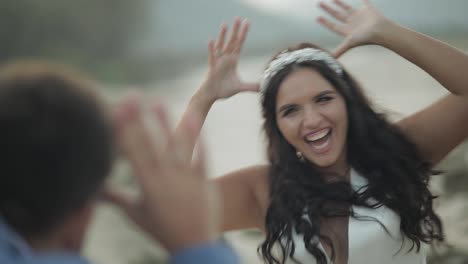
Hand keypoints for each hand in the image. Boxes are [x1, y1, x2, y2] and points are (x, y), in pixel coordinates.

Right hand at [105, 96, 218, 252]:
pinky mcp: (204, 179)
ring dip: (166, 122)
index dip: (123, 130)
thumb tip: (94, 190)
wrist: (194, 244)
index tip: (116, 111)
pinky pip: (202, 155)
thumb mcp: (136, 214)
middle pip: (150, 143)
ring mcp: (186, 177)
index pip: (132, 152)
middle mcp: (165, 177)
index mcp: (147, 185)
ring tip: (158, 100)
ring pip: (175, 145)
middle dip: (140, 118)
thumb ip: (116, 198)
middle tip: (133, 96)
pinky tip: (195, 118)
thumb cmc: (162, 229)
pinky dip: (199, 137)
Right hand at [201, 17, 258, 100]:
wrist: (212, 95)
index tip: (247, 23)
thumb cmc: (224, 89)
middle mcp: (226, 58)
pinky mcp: (212, 67)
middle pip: (232, 42)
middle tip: (238, 18)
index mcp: (232, 60)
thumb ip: (251, 86)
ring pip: (221, 46)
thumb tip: (262, 87)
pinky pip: (212, 56)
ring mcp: (218, 62)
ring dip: (223, 36)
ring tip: (225, 25)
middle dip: (236, 30)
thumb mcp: (240, 87)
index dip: (243, 34)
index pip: (239, 44)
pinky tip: (211, 40)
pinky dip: (211, 49)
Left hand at [317, 0, 389, 56]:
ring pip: (347, 8)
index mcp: (347, 30)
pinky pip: (364, 1)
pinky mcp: (368, 9)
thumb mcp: (350, 43)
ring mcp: (359, 16)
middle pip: (336, 15)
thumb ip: (339, 50)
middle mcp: (352, 23)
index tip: (317, 18)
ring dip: (339, 3)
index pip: (333, 26)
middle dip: (327, 9)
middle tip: (318, 3)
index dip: (325, 22)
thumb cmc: (366, 37)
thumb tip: (329, 59)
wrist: (381, 30)